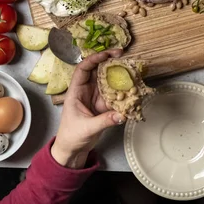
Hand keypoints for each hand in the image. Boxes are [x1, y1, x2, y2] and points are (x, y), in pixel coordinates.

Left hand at [51, 50, 124, 168]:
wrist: (72, 150)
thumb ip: (105, 121)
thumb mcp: (87, 128)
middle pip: (97, 70)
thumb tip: (122, 114)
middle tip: (122, 54)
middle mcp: (86, 90)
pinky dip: (123, 90)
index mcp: (76, 91)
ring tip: (130, 67)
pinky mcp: (104, 105)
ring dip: (117, 74)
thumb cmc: (72, 136)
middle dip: (108, 60)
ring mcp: (95, 97)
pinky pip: (114, 94)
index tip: (107, 54)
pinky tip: (132, 87)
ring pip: (107, 80)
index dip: (94, 59)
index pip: (83, 69)